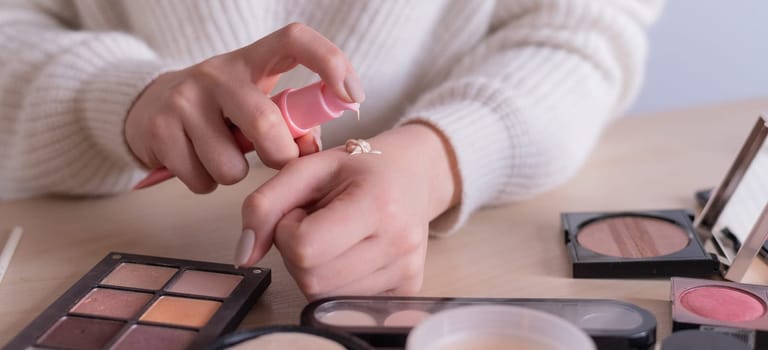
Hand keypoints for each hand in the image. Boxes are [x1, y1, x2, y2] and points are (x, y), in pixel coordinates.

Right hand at [125, 23, 364, 192]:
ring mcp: (184, 97)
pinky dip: (205, 182)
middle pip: (265, 122)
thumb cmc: (222, 112)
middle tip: (276, 160)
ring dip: (235, 174)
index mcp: (252, 60)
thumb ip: (291, 125)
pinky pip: (201, 178)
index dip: (330, 61)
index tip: (353, 96)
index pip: (295, 40)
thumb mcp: (257, 106)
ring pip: (231, 165)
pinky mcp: (158, 128)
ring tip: (223, 157)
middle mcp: (217, 72)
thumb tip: (309, 151)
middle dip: (280, 156)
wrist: (149, 110)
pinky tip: (197, 162)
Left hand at [237, 124, 459, 298]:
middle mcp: (399, 242)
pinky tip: (349, 253)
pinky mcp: (409, 288)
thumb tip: (243, 255)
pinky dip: (336, 282)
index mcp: (377, 203)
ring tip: (334, 236)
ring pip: (325, 295)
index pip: (305, 246)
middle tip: (316, 223)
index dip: (288, 230)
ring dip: (315, 269)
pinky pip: (346, 303)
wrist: (412, 174)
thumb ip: (264, 205)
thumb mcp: (307, 169)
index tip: (301, 210)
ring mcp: (407, 269)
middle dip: (299, 253)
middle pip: (312, 278)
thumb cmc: (357, 168)